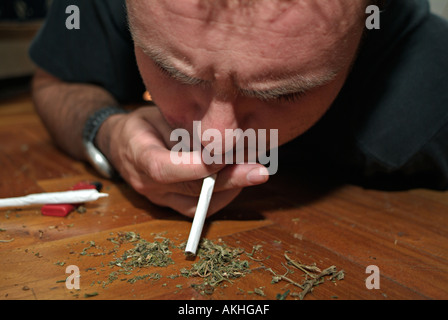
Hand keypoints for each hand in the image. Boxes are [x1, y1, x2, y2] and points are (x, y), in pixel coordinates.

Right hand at [96, 106, 268, 216]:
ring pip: (196, 207)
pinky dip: (222, 197)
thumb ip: (187, 127)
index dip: (199, 167)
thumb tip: (225, 134)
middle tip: (258, 171)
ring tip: (252, 173)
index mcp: (138, 154)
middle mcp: (147, 184)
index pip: (165, 169)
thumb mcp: (161, 114)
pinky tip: (238, 180)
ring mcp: (158, 198)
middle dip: (228, 180)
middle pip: (188, 190)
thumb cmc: (143, 123)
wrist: (120, 144)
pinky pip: (197, 209)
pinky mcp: (169, 203)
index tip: (229, 157)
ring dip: (229, 192)